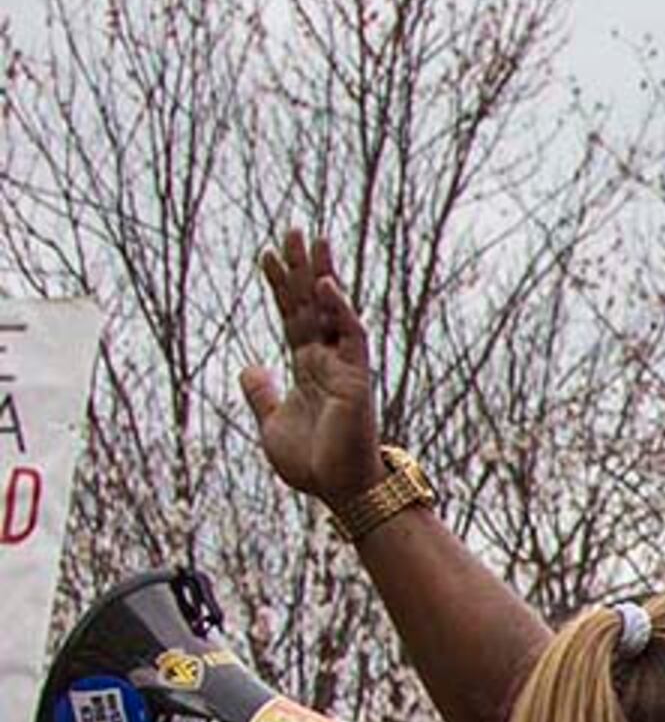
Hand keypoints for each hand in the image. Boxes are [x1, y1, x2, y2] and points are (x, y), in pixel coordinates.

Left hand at [237, 230, 385, 507]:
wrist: (341, 490)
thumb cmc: (312, 463)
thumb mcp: (271, 423)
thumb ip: (261, 394)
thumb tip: (249, 367)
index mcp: (307, 369)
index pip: (291, 317)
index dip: (279, 287)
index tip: (266, 256)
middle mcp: (327, 360)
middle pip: (311, 305)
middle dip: (301, 268)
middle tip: (293, 232)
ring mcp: (344, 366)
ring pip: (333, 311)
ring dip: (322, 275)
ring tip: (312, 241)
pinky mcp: (357, 377)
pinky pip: (351, 336)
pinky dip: (339, 309)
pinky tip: (325, 284)